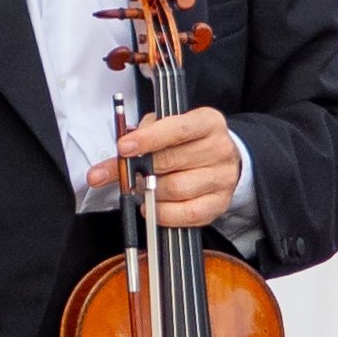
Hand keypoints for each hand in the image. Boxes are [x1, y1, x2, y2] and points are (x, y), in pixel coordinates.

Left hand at [106, 105, 249, 231]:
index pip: (178, 130)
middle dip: (141, 168)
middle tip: (125, 173)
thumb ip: (141, 137)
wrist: (220, 160)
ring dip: (151, 191)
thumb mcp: (166, 126)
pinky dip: (163, 213)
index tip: (124, 147)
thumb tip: (115, 163)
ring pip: (177, 188)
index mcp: (208, 123)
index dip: (148, 138)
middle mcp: (219, 149)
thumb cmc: (188, 142)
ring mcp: (222, 178)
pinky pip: (187, 213)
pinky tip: (153, 206)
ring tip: (142, 187)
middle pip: (173, 161)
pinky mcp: (219, 203)